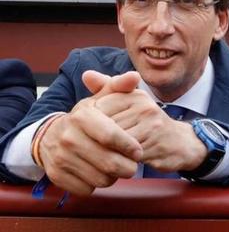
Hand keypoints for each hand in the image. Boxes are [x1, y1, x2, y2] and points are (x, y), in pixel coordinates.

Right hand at [37, 71, 142, 195]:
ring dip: (114, 177)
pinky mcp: (57, 176)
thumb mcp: (101, 99)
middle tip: (132, 165)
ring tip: (116, 167)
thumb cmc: (87, 118)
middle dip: (127, 167)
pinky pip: (87, 188)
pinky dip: (97, 184)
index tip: (139, 150)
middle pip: (108, 162)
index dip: (129, 145)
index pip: (111, 135)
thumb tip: (135, 76)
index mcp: (81, 116)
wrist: (51, 137)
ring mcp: (60, 158)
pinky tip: (99, 173)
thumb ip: (119, 86)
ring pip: (100, 179)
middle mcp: (68, 137)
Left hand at [95, 92, 207, 173]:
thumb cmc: (149, 122)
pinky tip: (119, 160)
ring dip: (108, 151)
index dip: (93, 122)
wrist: (180, 143)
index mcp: (137, 95)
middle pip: (106, 126)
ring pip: (114, 142)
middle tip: (98, 144)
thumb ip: (108, 89)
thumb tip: (86, 75)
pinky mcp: (155, 146)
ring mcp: (152, 127)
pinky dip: (119, 160)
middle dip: (99, 138)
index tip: (94, 129)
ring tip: (107, 153)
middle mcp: (145, 107)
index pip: (100, 107)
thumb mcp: (131, 102)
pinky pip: (126, 156)